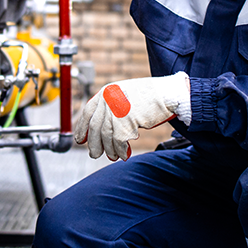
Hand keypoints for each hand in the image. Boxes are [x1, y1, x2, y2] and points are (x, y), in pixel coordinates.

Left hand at [74, 73, 190, 160]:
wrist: (168, 94)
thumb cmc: (149, 96)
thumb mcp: (124, 95)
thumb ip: (111, 107)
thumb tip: (100, 128)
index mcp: (106, 91)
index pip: (88, 112)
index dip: (82, 128)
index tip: (80, 140)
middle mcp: (108, 99)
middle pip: (95, 127)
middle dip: (94, 143)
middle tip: (94, 154)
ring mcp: (116, 109)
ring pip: (107, 136)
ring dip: (109, 149)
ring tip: (112, 156)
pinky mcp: (127, 120)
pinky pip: (119, 141)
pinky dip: (121, 150)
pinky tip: (124, 154)